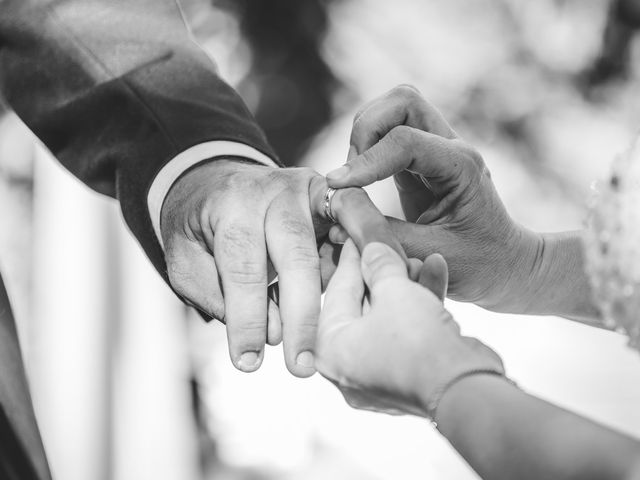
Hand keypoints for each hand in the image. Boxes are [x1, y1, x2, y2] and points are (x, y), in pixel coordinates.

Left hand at [160, 159, 404, 376]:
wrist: (216, 181)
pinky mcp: (330, 196)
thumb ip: (221, 296)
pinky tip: (376, 280)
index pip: (242, 269)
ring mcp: (309, 189)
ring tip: (345, 333)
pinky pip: (354, 225)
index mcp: (231, 205)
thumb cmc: (199, 228)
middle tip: (301, 366)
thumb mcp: (187, 261)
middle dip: (299, 316)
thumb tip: (275, 332)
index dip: (247, 320)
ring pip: (333, 241)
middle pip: (295, 257)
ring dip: (343, 288)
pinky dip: (365, 252)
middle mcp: (274, 191)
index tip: (248, 363)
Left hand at [315, 239, 502, 416]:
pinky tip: (436, 271)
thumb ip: (379, 265)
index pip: (336, 291)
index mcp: (329, 349)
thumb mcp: (394, 291)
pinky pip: (407, 333)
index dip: (351, 258)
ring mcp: (379, 373)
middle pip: (363, 305)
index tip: (357, 236)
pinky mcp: (409, 375)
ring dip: (406, 286)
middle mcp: (348, 366)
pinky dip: (420, 306)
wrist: (463, 390)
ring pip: (388, 317)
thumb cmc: (416, 344)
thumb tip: (372, 249)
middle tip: (392, 246)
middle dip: (383, 272)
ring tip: (419, 258)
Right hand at [327, 85, 542, 311]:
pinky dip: (365, 148)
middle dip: (366, 131)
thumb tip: (336, 226)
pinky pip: (386, 131)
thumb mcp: (432, 255)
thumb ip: (385, 235)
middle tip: (352, 176)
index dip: (366, 161)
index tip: (337, 187)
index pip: (405, 141)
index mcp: (461, 166)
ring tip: (355, 179)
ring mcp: (436, 148)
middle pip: (402, 100)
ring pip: (391, 108)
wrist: (504, 264)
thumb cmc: (478, 264)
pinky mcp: (419, 158)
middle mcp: (450, 147)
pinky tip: (360, 180)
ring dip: (364, 135)